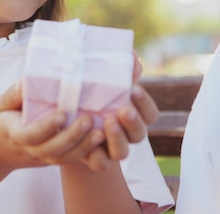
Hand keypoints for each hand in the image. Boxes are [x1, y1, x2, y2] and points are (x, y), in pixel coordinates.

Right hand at [0, 81, 105, 172]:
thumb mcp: (0, 105)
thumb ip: (14, 94)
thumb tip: (27, 80)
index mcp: (14, 134)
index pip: (30, 135)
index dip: (47, 127)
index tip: (62, 114)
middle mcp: (29, 150)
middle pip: (51, 150)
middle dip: (71, 137)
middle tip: (88, 120)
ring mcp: (41, 158)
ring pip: (62, 158)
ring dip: (83, 147)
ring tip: (100, 133)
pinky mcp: (51, 160)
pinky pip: (68, 159)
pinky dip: (85, 151)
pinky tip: (99, 139)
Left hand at [81, 51, 158, 168]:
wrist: (69, 119)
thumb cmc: (93, 95)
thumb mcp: (104, 82)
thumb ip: (121, 70)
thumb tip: (132, 55)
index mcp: (135, 115)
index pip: (150, 114)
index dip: (144, 103)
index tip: (134, 89)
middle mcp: (128, 135)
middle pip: (140, 134)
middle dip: (133, 122)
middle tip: (123, 110)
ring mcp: (112, 149)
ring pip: (123, 152)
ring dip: (117, 138)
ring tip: (107, 122)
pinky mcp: (96, 159)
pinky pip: (101, 164)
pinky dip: (97, 156)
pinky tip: (91, 142)